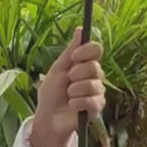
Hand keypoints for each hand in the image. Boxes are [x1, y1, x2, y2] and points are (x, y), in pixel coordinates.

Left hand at [32, 27, 105, 146]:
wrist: (48, 117)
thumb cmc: (51, 93)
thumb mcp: (58, 69)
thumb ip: (70, 50)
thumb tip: (79, 29)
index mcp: (85, 64)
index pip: (96, 49)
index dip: (86, 51)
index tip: (74, 57)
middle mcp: (95, 76)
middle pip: (95, 67)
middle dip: (77, 74)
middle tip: (68, 81)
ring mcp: (97, 92)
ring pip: (93, 85)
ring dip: (75, 90)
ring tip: (68, 96)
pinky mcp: (97, 108)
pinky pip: (92, 101)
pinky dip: (77, 103)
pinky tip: (72, 106)